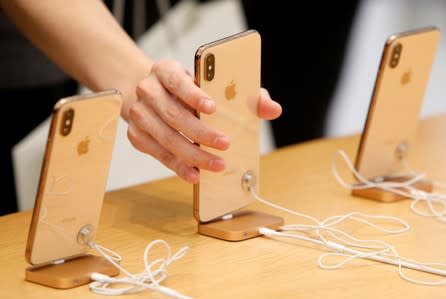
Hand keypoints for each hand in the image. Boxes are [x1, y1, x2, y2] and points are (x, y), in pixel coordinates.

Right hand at [127, 60, 281, 183]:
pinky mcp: (137, 135)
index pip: (178, 80)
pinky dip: (177, 166)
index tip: (213, 108)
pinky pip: (157, 154)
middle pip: (173, 114)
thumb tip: (272, 109)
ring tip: (216, 165)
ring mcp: (140, 114)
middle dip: (200, 133)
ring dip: (192, 154)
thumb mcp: (214, 83)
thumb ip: (245, 94)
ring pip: (164, 137)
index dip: (194, 95)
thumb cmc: (189, 89)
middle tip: (225, 144)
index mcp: (166, 70)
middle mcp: (148, 90)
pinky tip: (194, 174)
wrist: (154, 94)